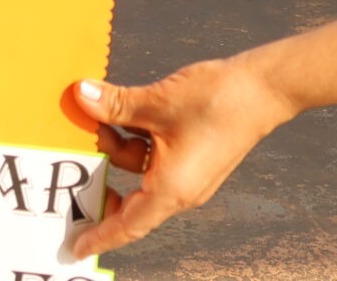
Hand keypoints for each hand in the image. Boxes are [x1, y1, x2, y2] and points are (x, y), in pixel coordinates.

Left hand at [64, 60, 297, 257]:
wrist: (262, 89)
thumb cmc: (216, 102)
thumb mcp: (156, 103)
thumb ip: (115, 105)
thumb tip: (81, 96)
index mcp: (172, 189)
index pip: (130, 224)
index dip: (102, 237)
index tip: (78, 247)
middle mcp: (180, 188)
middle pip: (130, 197)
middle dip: (102, 178)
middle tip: (74, 161)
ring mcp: (187, 172)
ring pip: (138, 167)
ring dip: (116, 144)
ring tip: (95, 114)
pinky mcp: (191, 153)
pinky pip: (152, 154)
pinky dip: (133, 136)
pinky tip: (118, 111)